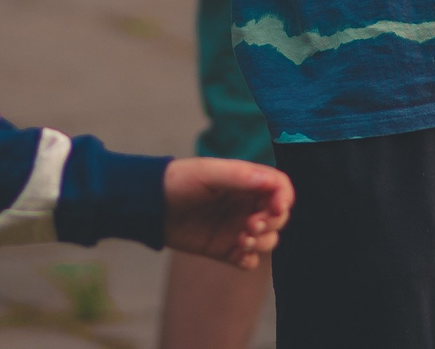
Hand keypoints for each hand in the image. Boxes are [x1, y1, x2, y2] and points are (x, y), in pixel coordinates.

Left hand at [163, 157, 293, 269]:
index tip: (276, 208)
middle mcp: (246, 205)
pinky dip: (249, 260)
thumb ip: (241, 177)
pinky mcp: (226, 249)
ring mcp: (237, 228)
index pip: (280, 188)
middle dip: (271, 223)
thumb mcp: (208, 173)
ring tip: (241, 240)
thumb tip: (272, 182)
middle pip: (278, 217)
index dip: (284, 198)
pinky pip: (249, 260)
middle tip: (250, 225)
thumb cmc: (179, 181)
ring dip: (261, 242)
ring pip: (268, 240)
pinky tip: (237, 255)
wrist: (151, 206)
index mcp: (247, 182)